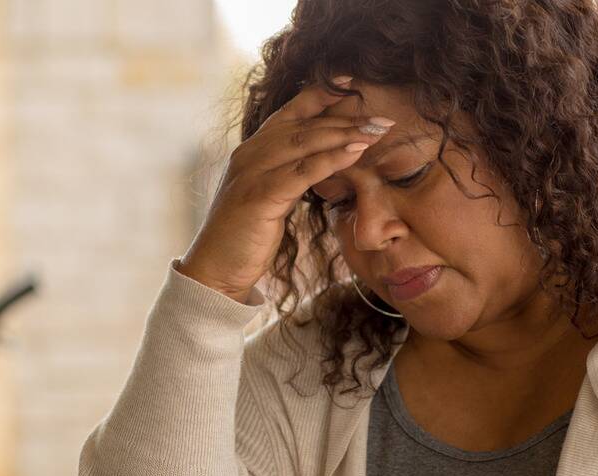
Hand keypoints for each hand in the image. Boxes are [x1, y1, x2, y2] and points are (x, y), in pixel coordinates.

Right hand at [178, 75, 393, 302]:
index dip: (323, 93)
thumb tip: (325, 162)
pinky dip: (332, 159)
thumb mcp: (270, 196)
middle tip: (383, 119)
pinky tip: (357, 153)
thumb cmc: (245, 236)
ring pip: (306, 142)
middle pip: (306, 125)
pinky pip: (302, 171)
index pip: (292, 111)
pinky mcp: (259, 195)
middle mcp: (250, 153)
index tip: (354, 82)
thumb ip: (290, 174)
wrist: (214, 270)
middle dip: (347, 118)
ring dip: (346, 134)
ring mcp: (252, 172)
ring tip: (378, 130)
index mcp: (252, 149)